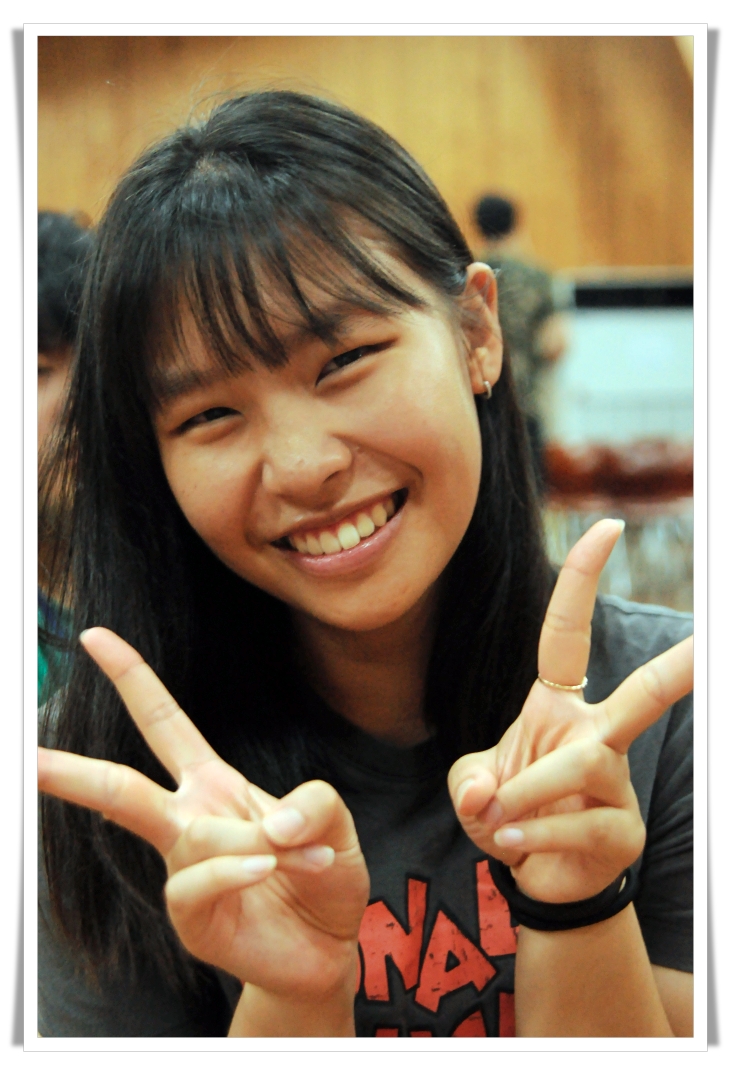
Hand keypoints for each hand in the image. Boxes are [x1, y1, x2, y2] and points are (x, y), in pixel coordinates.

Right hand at [38, 628, 369, 1000]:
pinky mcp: (191, 916)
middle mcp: (189, 820)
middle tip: (28, 758)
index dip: (132, 677)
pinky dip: (237, 868)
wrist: (330, 946)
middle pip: (120, 788)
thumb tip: (271, 821)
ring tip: (297, 857)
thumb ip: (313, 803)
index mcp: (212, 783)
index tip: (95, 637)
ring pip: (189, 834)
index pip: (163, 722)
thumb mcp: (333, 820)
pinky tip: (264, 870)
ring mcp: (184, 870)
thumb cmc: (322, 874)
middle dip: (70, 771)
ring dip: (252, 840)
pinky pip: (197, 880)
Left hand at [448, 519, 692, 903]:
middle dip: (682, 667)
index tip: (606, 527)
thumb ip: (469, 783)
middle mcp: (597, 735)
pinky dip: (527, 835)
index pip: (567, 634)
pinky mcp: (623, 831)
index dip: (582, 580)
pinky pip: (570, 823)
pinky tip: (513, 846)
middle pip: (644, 695)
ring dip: (523, 793)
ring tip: (497, 819)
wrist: (535, 876)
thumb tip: (487, 797)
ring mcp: (617, 784)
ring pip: (576, 767)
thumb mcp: (473, 787)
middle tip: (711, 642)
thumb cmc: (509, 813)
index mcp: (558, 706)